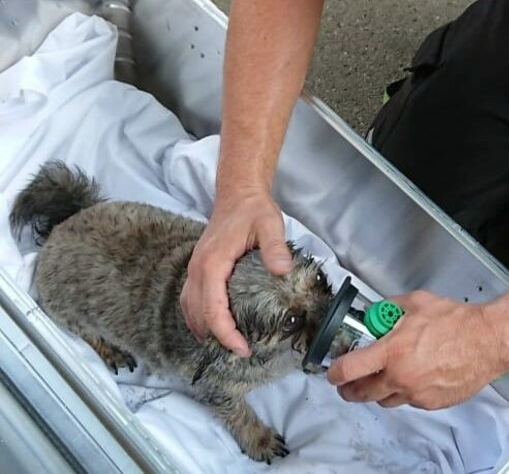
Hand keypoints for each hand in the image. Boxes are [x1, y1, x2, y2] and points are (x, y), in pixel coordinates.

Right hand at [181, 188, 291, 356]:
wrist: (238, 193)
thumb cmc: (253, 209)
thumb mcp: (270, 225)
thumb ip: (275, 247)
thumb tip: (282, 271)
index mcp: (212, 263)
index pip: (213, 309)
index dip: (226, 334)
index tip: (243, 349)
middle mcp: (197, 269)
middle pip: (198, 314)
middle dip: (217, 337)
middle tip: (242, 352)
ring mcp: (195, 268)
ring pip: (189, 308)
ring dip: (204, 329)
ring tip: (227, 344)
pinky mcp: (198, 267)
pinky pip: (191, 298)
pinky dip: (198, 317)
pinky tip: (211, 325)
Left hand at [327, 291, 508, 408]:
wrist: (487, 341)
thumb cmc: (456, 321)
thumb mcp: (416, 303)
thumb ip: (390, 309)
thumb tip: (377, 314)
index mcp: (392, 351)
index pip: (350, 369)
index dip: (335, 373)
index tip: (332, 373)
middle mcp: (400, 376)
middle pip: (362, 393)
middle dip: (350, 390)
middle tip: (346, 386)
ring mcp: (416, 394)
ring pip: (386, 400)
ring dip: (378, 392)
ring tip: (381, 380)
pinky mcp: (431, 403)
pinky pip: (409, 402)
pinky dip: (405, 392)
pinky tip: (413, 377)